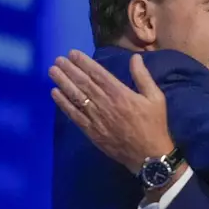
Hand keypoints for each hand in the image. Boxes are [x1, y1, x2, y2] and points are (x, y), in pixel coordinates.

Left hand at [48, 50, 173, 173]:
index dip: (84, 63)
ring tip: (52, 71)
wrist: (149, 155)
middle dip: (69, 70)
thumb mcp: (156, 98)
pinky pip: (74, 115)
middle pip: (83, 83)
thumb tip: (135, 57)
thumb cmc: (154, 125)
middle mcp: (105, 104)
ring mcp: (96, 118)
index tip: (72, 54)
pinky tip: (55, 93)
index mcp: (121, 94)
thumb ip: (143, 77)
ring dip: (63, 83)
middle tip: (58, 59)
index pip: (98, 74)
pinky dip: (63, 104)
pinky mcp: (91, 131)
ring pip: (76, 97)